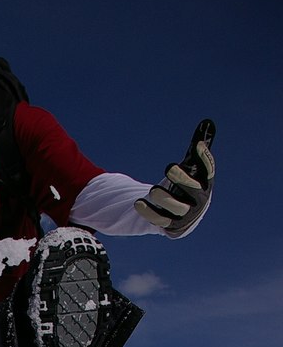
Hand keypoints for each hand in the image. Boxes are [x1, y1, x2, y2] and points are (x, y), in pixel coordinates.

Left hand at [135, 120, 215, 237]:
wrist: (183, 214)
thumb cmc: (188, 184)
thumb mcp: (192, 165)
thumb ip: (198, 146)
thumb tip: (207, 122)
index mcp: (205, 183)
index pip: (209, 170)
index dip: (205, 159)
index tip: (198, 146)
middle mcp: (198, 199)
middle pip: (192, 190)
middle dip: (181, 179)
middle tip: (168, 168)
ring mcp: (184, 213)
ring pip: (176, 207)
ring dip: (164, 199)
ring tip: (152, 191)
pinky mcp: (170, 225)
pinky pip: (160, 220)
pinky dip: (149, 212)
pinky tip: (137, 203)